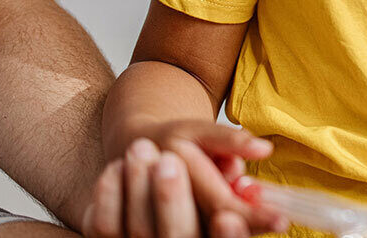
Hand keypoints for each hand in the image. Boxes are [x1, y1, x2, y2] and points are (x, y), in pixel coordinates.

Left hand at [83, 124, 287, 237]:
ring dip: (138, 187)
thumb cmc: (185, 148)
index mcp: (217, 221)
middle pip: (183, 235)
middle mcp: (185, 236)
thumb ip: (232, 144)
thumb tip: (262, 150)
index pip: (234, 228)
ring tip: (139, 148)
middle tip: (168, 160)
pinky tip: (114, 168)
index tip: (227, 213)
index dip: (241, 226)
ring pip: (141, 230)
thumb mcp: (209, 138)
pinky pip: (104, 225)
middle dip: (172, 201)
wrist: (146, 153)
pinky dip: (107, 194)